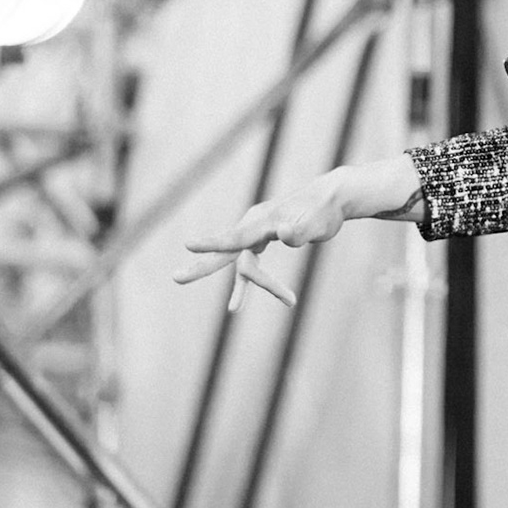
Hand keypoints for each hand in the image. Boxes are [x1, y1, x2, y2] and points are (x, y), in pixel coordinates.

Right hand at [173, 173, 349, 309]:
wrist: (331, 198)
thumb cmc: (323, 212)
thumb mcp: (315, 224)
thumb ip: (300, 231)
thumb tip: (285, 234)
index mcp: (262, 222)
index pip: (235, 237)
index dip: (212, 244)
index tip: (188, 245)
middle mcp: (254, 225)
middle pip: (227, 250)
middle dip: (203, 266)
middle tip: (176, 278)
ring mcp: (258, 232)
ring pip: (244, 263)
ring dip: (242, 288)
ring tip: (234, 310)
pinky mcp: (264, 238)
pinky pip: (252, 262)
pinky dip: (251, 281)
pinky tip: (239, 302)